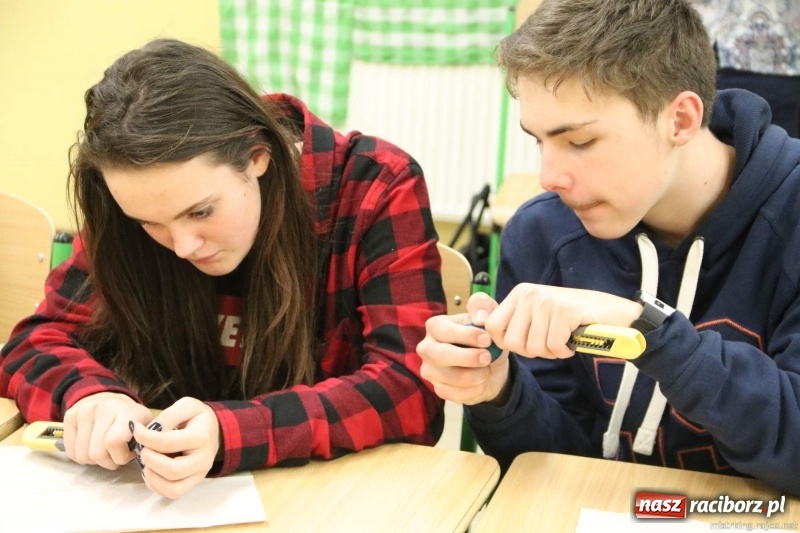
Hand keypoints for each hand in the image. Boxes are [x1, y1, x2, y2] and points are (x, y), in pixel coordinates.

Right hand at [63, 392, 151, 469]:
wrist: (107, 397)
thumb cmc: (130, 417)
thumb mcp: (145, 424)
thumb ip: (145, 439)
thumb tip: (141, 455)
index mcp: (126, 411)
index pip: (114, 442)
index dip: (120, 457)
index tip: (128, 454)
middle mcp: (103, 408)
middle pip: (97, 453)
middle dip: (108, 462)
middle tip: (115, 456)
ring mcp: (84, 411)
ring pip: (83, 455)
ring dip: (95, 461)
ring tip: (104, 451)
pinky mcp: (69, 416)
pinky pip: (71, 452)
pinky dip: (82, 457)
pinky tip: (92, 448)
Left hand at [133, 397, 220, 498]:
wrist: (213, 430)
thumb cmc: (197, 417)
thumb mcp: (186, 406)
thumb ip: (168, 416)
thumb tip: (149, 430)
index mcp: (202, 436)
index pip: (168, 442)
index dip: (146, 438)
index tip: (136, 430)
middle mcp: (204, 459)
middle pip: (172, 470)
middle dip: (150, 460)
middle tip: (142, 449)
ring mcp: (200, 474)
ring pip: (172, 487)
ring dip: (152, 476)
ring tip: (146, 462)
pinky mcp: (193, 483)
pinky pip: (173, 493)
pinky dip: (156, 485)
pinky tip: (152, 471)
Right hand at [417, 292, 511, 404]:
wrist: (492, 365)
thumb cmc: (485, 338)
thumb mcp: (489, 317)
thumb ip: (484, 307)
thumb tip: (479, 318)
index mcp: (435, 326)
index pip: (443, 330)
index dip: (466, 335)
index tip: (487, 339)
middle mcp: (427, 348)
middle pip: (440, 355)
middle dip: (467, 358)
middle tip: (488, 357)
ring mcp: (430, 371)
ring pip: (451, 378)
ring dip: (476, 375)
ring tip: (487, 369)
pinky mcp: (438, 390)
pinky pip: (456, 394)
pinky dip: (475, 390)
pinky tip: (481, 382)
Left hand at [485, 283, 642, 358]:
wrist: (616, 315)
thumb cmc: (576, 320)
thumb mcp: (539, 317)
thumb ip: (516, 323)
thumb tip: (489, 337)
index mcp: (520, 293)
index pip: (491, 327)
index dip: (507, 344)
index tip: (528, 344)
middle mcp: (530, 293)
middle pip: (512, 342)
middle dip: (533, 351)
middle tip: (551, 343)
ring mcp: (547, 300)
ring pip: (533, 347)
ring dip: (551, 352)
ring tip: (564, 339)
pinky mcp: (564, 311)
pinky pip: (553, 346)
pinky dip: (564, 350)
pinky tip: (573, 340)